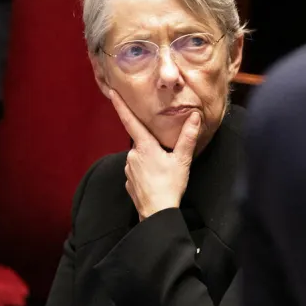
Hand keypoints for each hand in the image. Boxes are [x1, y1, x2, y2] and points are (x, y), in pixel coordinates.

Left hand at [109, 90, 200, 220]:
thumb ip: (188, 137)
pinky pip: (137, 171)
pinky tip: (156, 180)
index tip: (111, 92)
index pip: (129, 120)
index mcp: (144, 146)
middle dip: (152, 145)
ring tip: (164, 171)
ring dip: (150, 159)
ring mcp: (128, 169)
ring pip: (139, 157)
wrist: (157, 213)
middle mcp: (132, 155)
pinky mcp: (128, 182)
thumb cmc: (170, 185)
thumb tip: (195, 116)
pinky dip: (146, 172)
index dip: (120, 105)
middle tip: (166, 155)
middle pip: (141, 142)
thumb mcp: (182, 160)